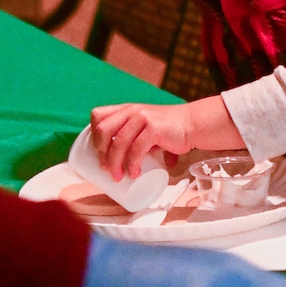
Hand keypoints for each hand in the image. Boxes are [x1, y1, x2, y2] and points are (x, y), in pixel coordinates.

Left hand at [89, 97, 245, 181]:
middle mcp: (131, 110)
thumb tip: (119, 163)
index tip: (97, 152)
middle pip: (103, 130)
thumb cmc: (168, 130)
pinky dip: (132, 163)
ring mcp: (142, 117)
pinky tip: (134, 173)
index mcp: (126, 109)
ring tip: (118, 177)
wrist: (192, 125)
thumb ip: (133, 137)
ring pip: (118, 142)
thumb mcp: (145, 127)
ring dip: (114, 163)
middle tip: (106, 169)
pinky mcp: (154, 128)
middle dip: (100, 153)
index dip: (93, 134)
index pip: (98, 116)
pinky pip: (136, 148)